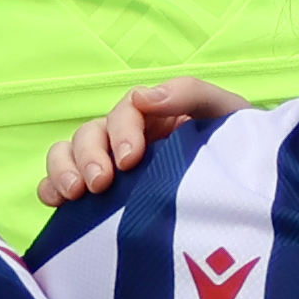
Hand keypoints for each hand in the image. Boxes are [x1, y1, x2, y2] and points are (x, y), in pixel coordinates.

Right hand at [39, 78, 245, 207]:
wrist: (249, 197)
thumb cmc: (239, 150)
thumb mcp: (226, 113)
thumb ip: (189, 94)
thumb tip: (142, 97)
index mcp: (152, 116)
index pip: (125, 113)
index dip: (122, 132)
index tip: (131, 160)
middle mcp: (124, 139)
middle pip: (90, 134)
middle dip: (89, 156)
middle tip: (101, 184)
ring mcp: (109, 167)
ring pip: (68, 155)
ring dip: (64, 170)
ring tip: (74, 194)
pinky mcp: (99, 199)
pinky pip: (60, 186)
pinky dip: (50, 189)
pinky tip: (57, 204)